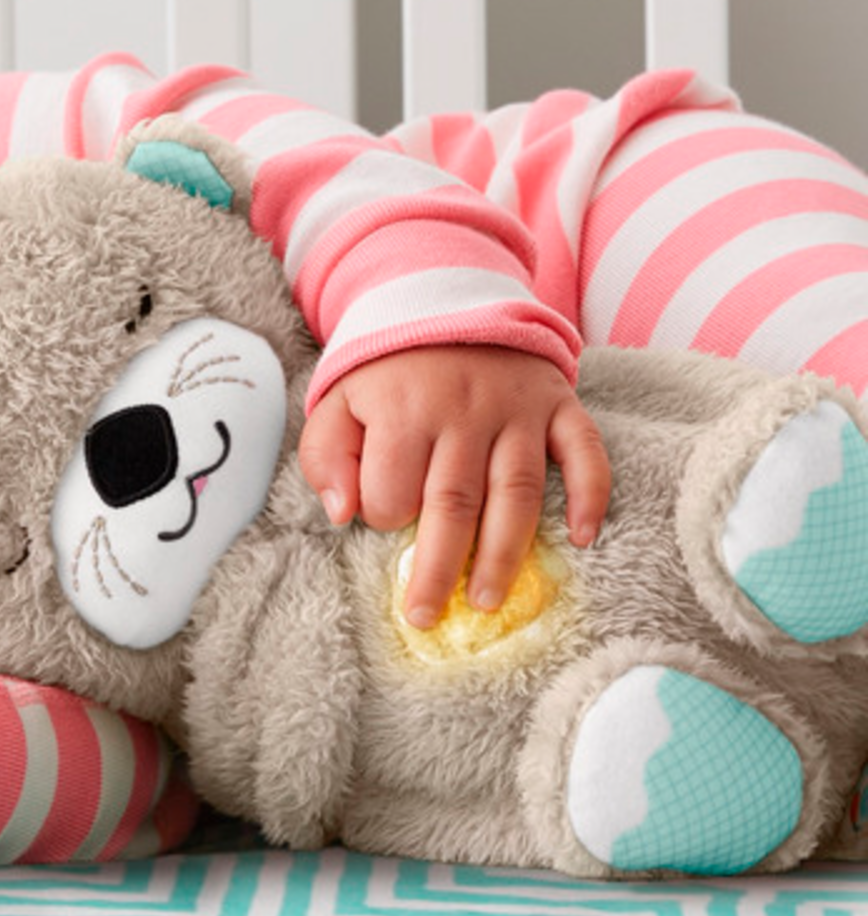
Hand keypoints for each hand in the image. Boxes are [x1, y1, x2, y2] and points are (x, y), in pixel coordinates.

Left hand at [297, 345, 610, 628]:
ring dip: (505, 553)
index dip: (384, 517)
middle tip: (428, 616)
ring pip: (516, 492)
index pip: (393, 489)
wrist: (447, 298)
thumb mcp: (338, 400)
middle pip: (453, 505)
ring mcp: (517, 409)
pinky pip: (584, 451)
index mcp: (403, 411)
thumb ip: (326, 456)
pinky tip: (582, 537)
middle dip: (440, 569)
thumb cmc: (389, 370)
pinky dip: (589, 493)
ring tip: (490, 601)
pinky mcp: (558, 403)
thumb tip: (341, 515)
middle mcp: (464, 412)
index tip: (384, 522)